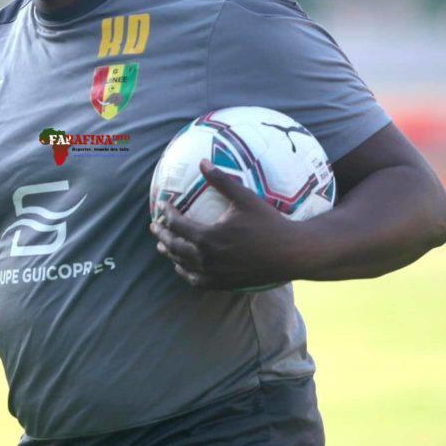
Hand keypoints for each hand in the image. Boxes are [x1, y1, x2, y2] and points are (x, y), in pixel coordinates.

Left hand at [149, 160, 299, 290]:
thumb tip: (203, 161)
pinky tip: (184, 268)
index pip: (177, 225)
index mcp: (208, 237)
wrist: (291, 253)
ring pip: (183, 265)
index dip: (167, 214)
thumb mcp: (245, 198)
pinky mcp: (224, 284)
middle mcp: (207, 258)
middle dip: (161, 236)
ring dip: (170, 255)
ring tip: (163, 247)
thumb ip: (221, 180)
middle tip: (155, 227)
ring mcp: (215, 274)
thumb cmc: (269, 223)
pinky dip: (186, 273)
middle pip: (174, 247)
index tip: (163, 205)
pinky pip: (197, 281)